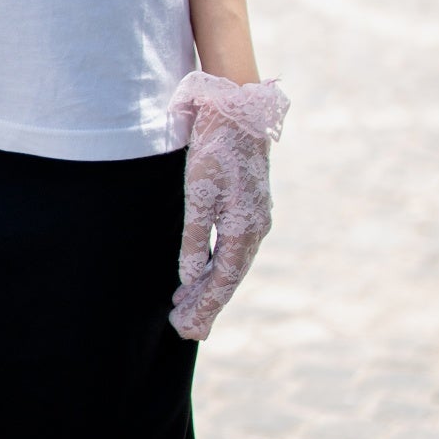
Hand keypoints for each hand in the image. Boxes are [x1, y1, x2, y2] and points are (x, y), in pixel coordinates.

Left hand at [166, 71, 289, 342]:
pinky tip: (203, 273)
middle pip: (230, 279)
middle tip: (183, 329)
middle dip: (207, 306)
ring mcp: (255, 218)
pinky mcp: (249, 206)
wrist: (238, 108)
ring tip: (189, 309)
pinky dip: (218, 267)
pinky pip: (234, 249)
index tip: (184, 327)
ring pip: (233, 265)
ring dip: (211, 289)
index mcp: (244, 229)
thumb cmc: (216, 148)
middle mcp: (255, 229)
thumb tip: (190, 276)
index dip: (204, 306)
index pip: (223, 281)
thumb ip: (196, 236)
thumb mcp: (199, 191)